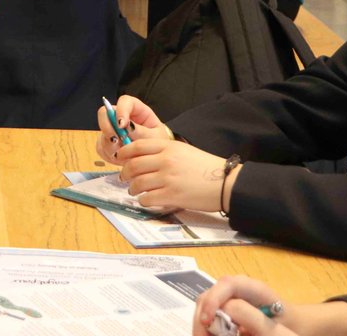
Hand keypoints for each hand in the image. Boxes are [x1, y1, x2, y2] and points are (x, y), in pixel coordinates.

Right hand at [95, 95, 168, 163]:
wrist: (155, 159)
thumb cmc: (158, 144)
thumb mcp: (155, 138)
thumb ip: (142, 132)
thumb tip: (127, 127)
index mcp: (137, 111)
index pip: (124, 101)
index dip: (120, 110)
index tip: (121, 125)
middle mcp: (121, 118)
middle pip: (104, 113)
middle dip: (107, 127)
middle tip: (116, 140)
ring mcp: (112, 130)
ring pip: (102, 133)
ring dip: (111, 146)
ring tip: (127, 156)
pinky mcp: (106, 143)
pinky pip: (101, 147)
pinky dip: (110, 155)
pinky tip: (122, 159)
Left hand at [116, 139, 234, 210]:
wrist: (226, 182)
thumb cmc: (206, 167)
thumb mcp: (184, 150)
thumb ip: (163, 151)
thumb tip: (142, 157)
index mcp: (168, 147)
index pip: (137, 146)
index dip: (124, 153)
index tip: (120, 158)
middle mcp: (165, 160)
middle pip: (133, 165)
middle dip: (125, 173)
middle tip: (124, 177)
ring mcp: (168, 178)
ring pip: (138, 183)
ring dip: (132, 188)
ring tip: (134, 190)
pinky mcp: (172, 195)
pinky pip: (147, 198)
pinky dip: (143, 200)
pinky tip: (146, 200)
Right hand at [195, 277, 300, 335]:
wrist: (297, 322)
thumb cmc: (291, 323)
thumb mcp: (275, 325)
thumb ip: (251, 319)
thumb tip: (223, 321)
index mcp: (253, 288)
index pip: (227, 285)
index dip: (213, 300)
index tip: (207, 321)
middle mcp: (237, 287)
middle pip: (210, 293)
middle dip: (201, 315)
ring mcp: (230, 295)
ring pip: (205, 303)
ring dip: (200, 322)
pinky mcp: (226, 304)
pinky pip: (210, 311)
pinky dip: (206, 325)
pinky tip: (208, 335)